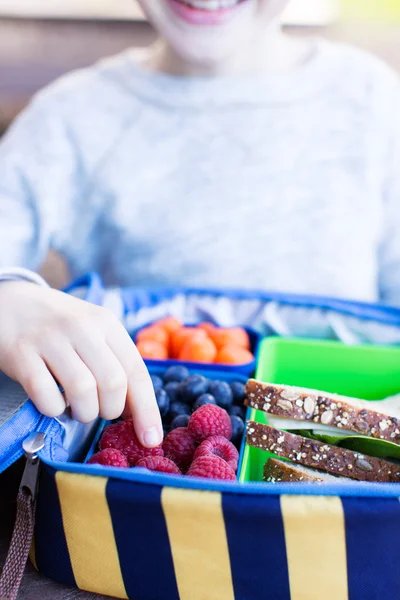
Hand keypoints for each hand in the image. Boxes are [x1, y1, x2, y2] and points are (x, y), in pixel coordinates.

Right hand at [0, 281, 161, 446]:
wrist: (11, 302)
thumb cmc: (59, 324)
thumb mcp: (93, 330)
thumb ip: (115, 361)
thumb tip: (137, 410)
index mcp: (106, 323)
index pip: (136, 371)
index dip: (147, 410)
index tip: (151, 438)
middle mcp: (81, 327)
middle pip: (112, 383)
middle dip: (110, 410)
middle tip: (98, 410)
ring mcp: (50, 339)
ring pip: (82, 391)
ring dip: (83, 412)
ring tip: (75, 408)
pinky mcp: (21, 354)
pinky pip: (46, 395)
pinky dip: (53, 409)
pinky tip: (52, 401)